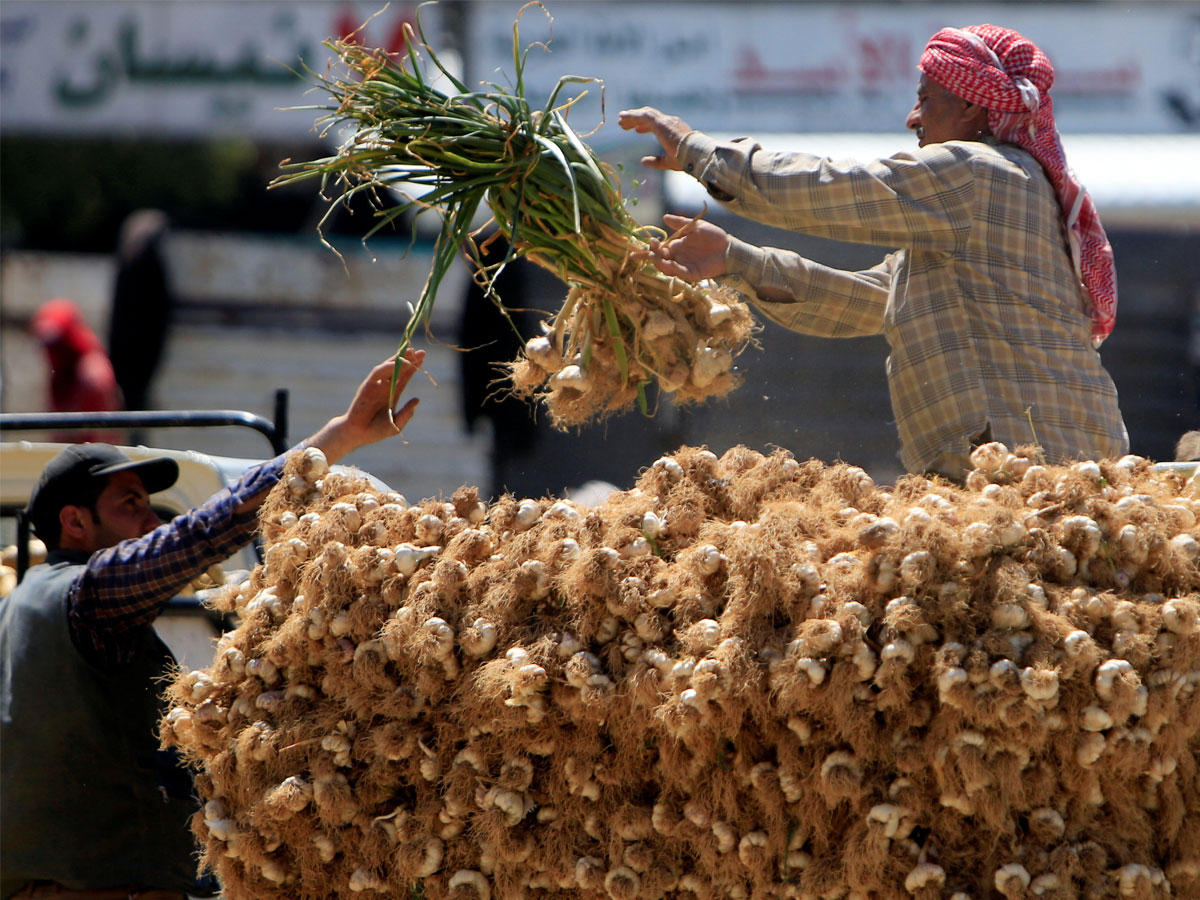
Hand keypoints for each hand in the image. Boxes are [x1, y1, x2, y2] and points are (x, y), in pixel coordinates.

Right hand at [308, 349, 424, 464]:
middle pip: (399, 369)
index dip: (414, 367)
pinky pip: (377, 374)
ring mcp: (376, 385)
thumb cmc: (377, 431)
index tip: (423, 358)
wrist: (358, 434)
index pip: (405, 376)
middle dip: (409, 359)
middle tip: (421, 351)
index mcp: (393, 393)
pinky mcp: (367, 386)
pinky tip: (395, 363)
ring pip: (388, 368)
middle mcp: (385, 387)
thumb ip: (406, 413)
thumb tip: (417, 400)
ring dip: (399, 359)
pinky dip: (386, 367)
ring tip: (410, 352)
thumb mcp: (396, 424)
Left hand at [618, 107, 691, 170]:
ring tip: (621, 120)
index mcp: (673, 130)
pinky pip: (643, 116)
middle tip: (624, 124)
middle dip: (636, 119)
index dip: (645, 127)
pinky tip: (623, 118)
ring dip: (632, 116)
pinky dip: (632, 116)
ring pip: (645, 114)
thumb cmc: (684, 160)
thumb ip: (656, 161)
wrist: (693, 154)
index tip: (636, 130)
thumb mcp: (667, 162)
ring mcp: (665, 120)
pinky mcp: (660, 122)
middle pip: (650, 117)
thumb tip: (643, 161)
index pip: (657, 124)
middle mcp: (670, 122)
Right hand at [636, 214, 730, 281]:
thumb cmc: (713, 236)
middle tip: (651, 251)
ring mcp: (684, 266)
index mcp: (676, 246)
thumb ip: (680, 223)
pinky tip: (671, 265)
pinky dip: (675, 270)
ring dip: (661, 265)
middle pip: (660, 260)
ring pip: (667, 269)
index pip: (659, 249)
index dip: (652, 247)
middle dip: (652, 257)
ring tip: (659, 260)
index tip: (650, 242)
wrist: (728, 248)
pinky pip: (681, 273)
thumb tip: (664, 217)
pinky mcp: (693, 274)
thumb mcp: (695, 226)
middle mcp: (678, 257)